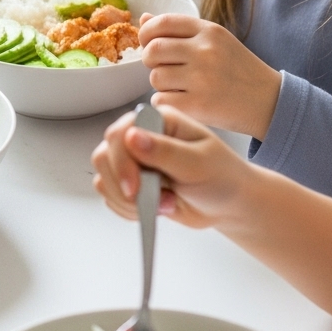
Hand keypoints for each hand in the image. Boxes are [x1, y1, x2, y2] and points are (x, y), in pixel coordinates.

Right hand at [91, 103, 251, 229]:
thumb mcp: (198, 163)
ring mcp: (133, 161)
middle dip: (123, 186)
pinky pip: (111, 197)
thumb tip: (132, 137)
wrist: (227, 203)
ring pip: (104, 179)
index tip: (135, 187)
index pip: (120, 133)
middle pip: (104, 156)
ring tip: (164, 204)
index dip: (122, 162)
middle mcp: (140, 137)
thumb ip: (165, 151)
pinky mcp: (131, 183)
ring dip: (129, 201)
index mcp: (157, 120)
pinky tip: (158, 208)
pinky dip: (129, 210)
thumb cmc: (221, 176)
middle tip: (149, 203)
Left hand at [138, 13, 280, 139]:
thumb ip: (180, 30)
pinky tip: (183, 101)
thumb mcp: (216, 41)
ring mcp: (202, 78)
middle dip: (151, 61)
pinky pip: (160, 100)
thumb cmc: (238, 70)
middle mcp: (205, 51)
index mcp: (209, 31)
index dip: (147, 34)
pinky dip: (166, 103)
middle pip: (152, 50)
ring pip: (155, 77)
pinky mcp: (198, 105)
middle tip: (164, 68)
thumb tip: (144, 19)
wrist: (269, 102)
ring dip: (161, 85)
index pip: (161, 23)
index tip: (149, 44)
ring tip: (180, 87)